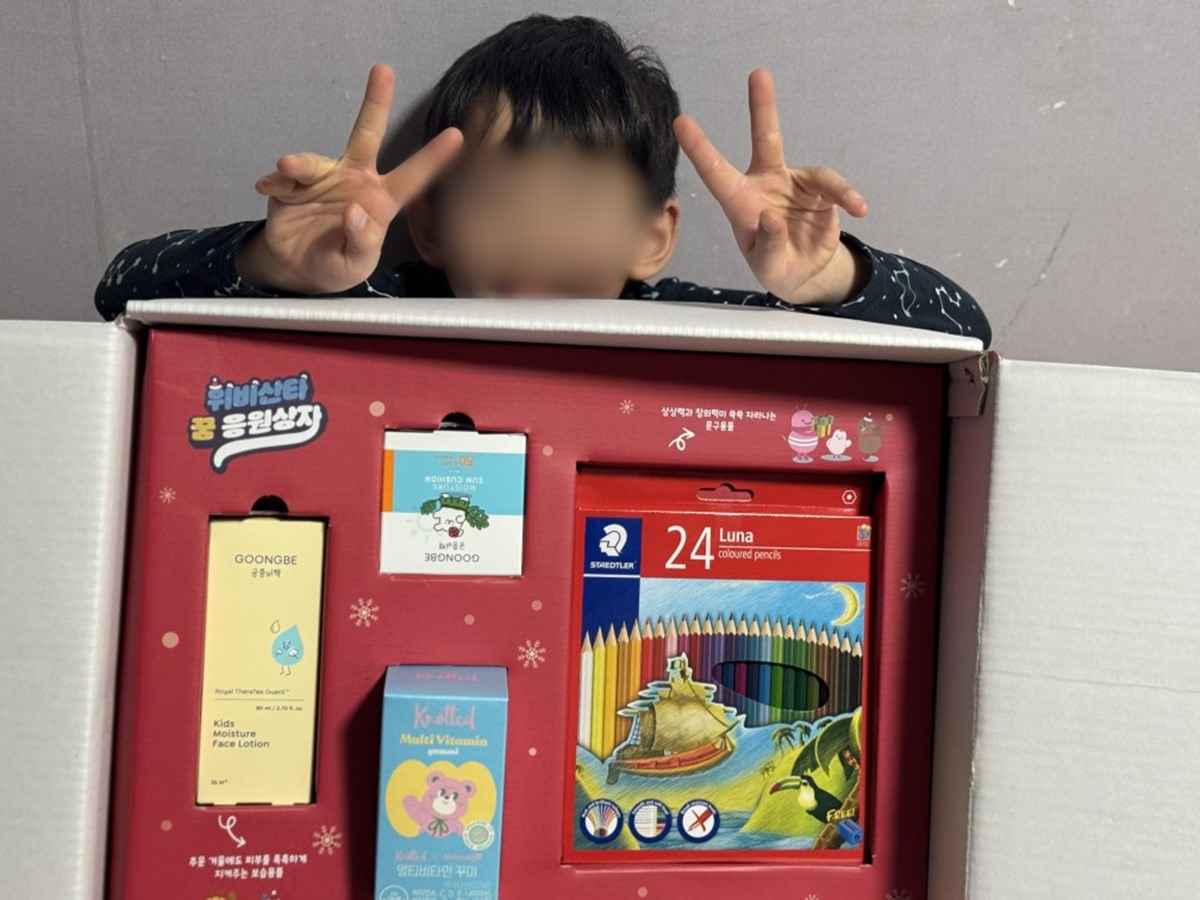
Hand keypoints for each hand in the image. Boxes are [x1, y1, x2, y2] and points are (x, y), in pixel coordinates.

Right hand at [238, 64, 462, 293]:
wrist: (297, 269)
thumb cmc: (336, 264)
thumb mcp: (354, 265)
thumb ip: (361, 243)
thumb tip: (357, 210)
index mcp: (380, 202)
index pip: (412, 178)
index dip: (432, 158)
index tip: (457, 135)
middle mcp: (354, 181)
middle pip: (367, 135)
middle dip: (376, 102)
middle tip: (384, 70)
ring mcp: (323, 179)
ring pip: (313, 160)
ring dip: (300, 163)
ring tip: (287, 168)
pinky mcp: (291, 184)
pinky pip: (282, 177)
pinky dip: (274, 182)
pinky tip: (267, 190)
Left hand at [674, 69, 867, 304]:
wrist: (804, 272)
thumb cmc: (775, 266)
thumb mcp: (768, 266)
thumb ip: (767, 245)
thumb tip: (770, 217)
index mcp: (741, 203)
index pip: (716, 173)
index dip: (699, 148)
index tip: (681, 122)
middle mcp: (766, 185)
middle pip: (765, 140)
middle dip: (762, 107)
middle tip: (758, 74)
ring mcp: (795, 185)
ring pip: (815, 172)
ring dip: (836, 187)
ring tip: (851, 203)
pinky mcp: (821, 191)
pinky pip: (836, 189)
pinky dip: (848, 196)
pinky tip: (859, 208)